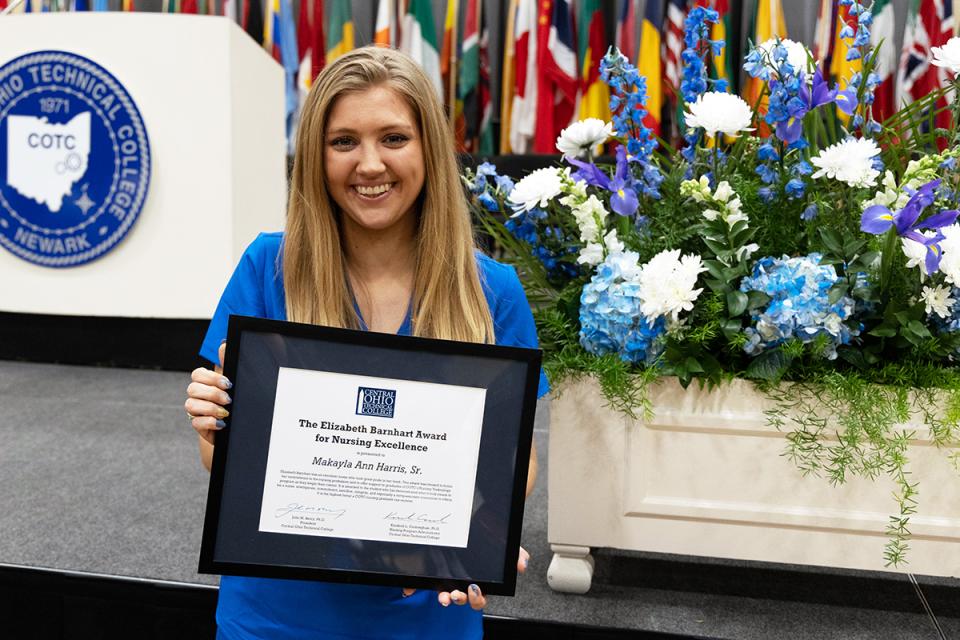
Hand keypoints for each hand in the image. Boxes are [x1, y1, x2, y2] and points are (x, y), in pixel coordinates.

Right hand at [185, 342, 232, 444]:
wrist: (236, 423)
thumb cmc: (232, 398)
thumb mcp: (232, 380)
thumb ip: (226, 363)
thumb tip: (224, 344)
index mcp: (204, 381)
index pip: (197, 374)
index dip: (211, 378)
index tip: (228, 383)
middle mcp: (196, 394)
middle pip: (193, 389)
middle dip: (213, 394)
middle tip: (228, 399)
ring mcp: (195, 409)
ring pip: (191, 405)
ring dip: (211, 408)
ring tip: (225, 412)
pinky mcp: (197, 424)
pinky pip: (196, 422)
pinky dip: (210, 422)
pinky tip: (221, 422)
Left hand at [401, 546, 529, 609]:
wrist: (480, 517)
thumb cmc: (492, 535)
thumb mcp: (505, 543)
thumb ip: (516, 554)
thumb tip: (522, 564)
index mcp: (480, 581)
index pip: (479, 596)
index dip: (476, 598)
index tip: (474, 589)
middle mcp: (463, 581)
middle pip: (462, 599)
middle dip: (458, 599)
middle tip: (456, 593)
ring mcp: (448, 577)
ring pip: (444, 594)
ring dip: (442, 597)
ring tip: (442, 595)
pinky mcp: (434, 570)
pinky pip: (424, 583)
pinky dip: (415, 588)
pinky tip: (410, 589)